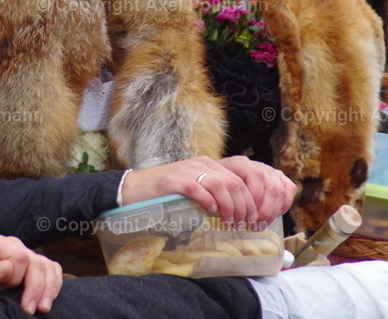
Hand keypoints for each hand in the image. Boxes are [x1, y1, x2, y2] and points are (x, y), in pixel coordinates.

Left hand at [0, 235, 62, 313]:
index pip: (21, 257)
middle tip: (29, 310)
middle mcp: (16, 245)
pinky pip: (52, 269)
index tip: (3, 291)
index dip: (17, 277)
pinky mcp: (33, 265)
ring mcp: (26, 254)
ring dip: (49, 288)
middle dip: (36, 288)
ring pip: (48, 266)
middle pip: (38, 262)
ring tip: (43, 308)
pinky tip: (50, 298)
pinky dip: (55, 283)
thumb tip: (8, 269)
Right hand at [121, 155, 294, 223]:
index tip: (253, 219)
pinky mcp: (172, 181)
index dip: (251, 200)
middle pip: (234, 183)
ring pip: (220, 185)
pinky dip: (207, 201)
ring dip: (229, 206)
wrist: (134, 189)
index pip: (239, 179)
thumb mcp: (195, 189)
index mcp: (208, 165)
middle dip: (243, 206)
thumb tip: (238, 213)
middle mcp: (200, 164)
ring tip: (229, 222)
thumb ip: (213, 194)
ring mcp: (186, 171)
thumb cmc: (165, 194)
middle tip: (244, 224)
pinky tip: (209, 211)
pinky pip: (196, 188)